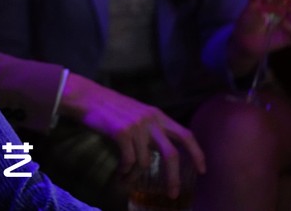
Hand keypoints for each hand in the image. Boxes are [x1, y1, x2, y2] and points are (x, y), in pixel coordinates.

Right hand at [61, 73, 205, 198]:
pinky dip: (126, 171)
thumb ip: (151, 127)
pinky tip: (121, 172)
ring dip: (136, 175)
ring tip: (127, 180)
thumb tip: (160, 150)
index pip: (185, 134)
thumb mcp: (138, 113)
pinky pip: (129, 161)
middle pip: (171, 154)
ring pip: (145, 161)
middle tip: (173, 193)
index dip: (197, 153)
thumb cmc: (111, 107)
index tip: (202, 170)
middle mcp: (150, 120)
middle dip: (173, 177)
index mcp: (157, 115)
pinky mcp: (122, 132)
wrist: (88, 97)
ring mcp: (136, 126)